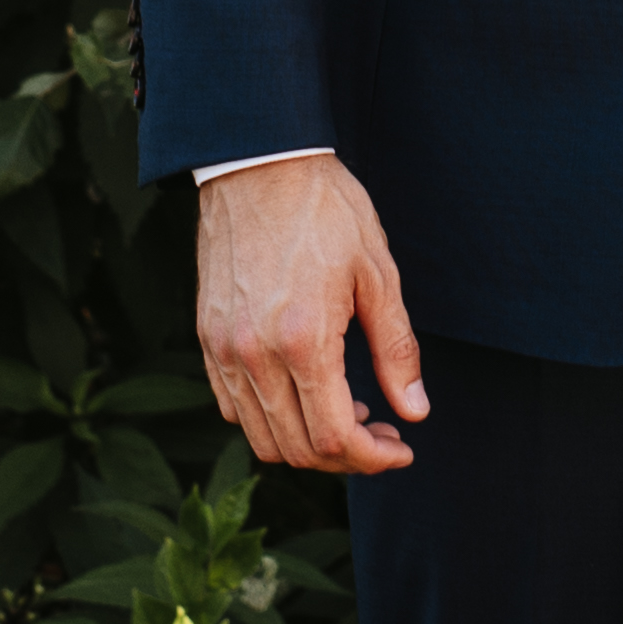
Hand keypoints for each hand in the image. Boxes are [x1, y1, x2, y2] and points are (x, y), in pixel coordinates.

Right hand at [199, 152, 429, 475]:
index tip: (402, 449)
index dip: (373, 458)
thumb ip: (396, 350)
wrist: (258, 165)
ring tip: (348, 412)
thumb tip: (415, 412)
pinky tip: (304, 393)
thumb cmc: (326, 211)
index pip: (333, 438)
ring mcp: (223, 349)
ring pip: (261, 436)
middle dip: (347, 457)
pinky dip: (270, 420)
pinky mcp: (207, 338)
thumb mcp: (378, 274)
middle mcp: (254, 354)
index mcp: (303, 340)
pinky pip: (232, 406)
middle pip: (296, 449)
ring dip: (307, 443)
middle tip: (383, 432)